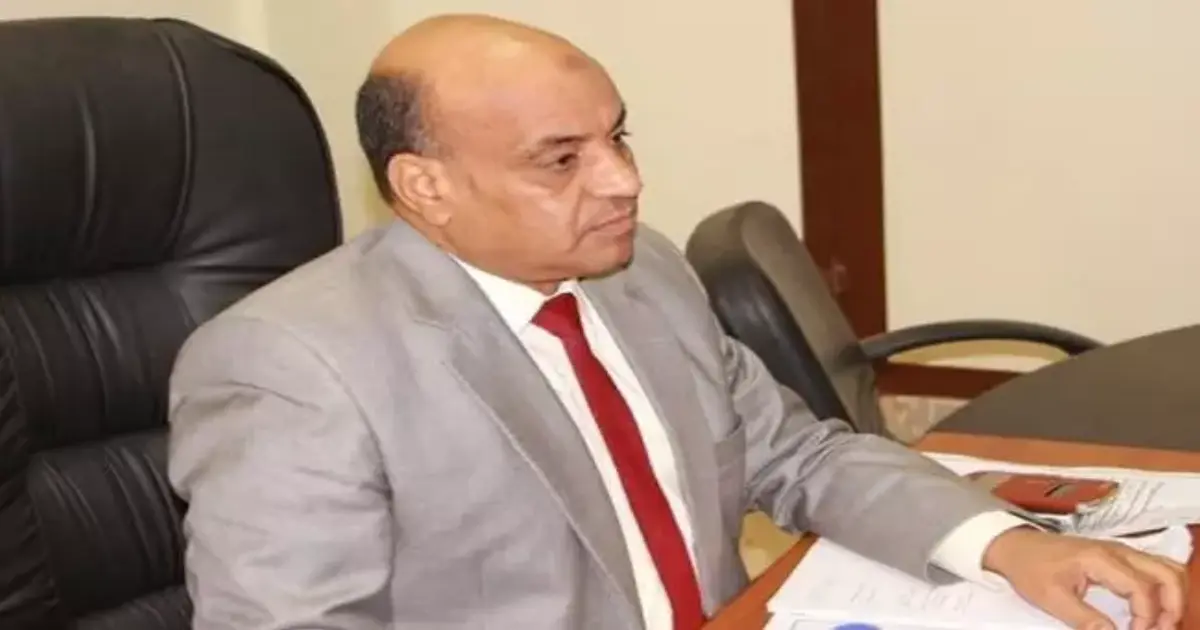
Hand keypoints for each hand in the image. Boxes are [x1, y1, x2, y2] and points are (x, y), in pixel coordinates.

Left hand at [983, 527, 1187, 629]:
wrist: (1015, 545)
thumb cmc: (1030, 568)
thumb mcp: (1052, 598)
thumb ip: (1085, 619)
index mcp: (1102, 559)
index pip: (1143, 588)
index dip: (1147, 617)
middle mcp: (1118, 551)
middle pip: (1168, 574)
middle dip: (1172, 607)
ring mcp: (1121, 552)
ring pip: (1167, 569)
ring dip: (1172, 597)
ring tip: (1160, 624)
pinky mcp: (1119, 557)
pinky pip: (1155, 569)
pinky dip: (1163, 590)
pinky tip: (1151, 612)